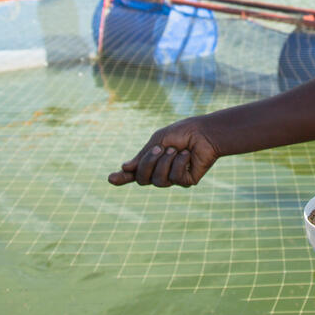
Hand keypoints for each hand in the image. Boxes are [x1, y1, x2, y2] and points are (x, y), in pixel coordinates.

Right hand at [107, 117, 221, 186]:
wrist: (204, 132)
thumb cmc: (182, 133)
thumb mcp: (158, 140)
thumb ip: (143, 155)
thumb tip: (124, 167)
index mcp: (152, 161)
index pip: (134, 173)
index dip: (122, 178)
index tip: (110, 179)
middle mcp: (161, 172)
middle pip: (142, 179)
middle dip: (148, 163)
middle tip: (159, 148)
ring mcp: (173, 178)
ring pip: (158, 180)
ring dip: (165, 161)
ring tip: (176, 149)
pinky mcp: (187, 181)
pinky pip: (175, 177)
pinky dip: (180, 162)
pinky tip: (188, 155)